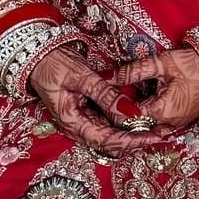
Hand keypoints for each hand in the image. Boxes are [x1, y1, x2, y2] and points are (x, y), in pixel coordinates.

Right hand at [28, 45, 169, 156]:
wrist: (37, 55)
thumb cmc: (54, 64)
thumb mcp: (80, 77)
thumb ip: (104, 95)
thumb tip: (129, 112)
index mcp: (73, 123)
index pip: (107, 140)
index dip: (132, 140)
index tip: (152, 137)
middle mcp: (78, 127)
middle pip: (111, 143)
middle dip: (136, 140)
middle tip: (161, 134)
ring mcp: (82, 120)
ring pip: (111, 135)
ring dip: (133, 133)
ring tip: (156, 128)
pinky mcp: (86, 112)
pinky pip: (107, 123)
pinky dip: (124, 123)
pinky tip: (140, 119)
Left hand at [112, 46, 198, 131]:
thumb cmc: (194, 65)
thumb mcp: (162, 63)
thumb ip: (135, 70)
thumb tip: (112, 76)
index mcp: (163, 112)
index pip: (128, 116)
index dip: (116, 103)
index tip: (107, 89)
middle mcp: (169, 123)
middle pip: (136, 122)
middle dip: (124, 107)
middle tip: (114, 89)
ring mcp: (176, 123)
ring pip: (147, 122)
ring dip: (136, 109)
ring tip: (127, 91)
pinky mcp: (181, 119)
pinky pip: (158, 120)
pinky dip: (148, 111)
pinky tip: (144, 96)